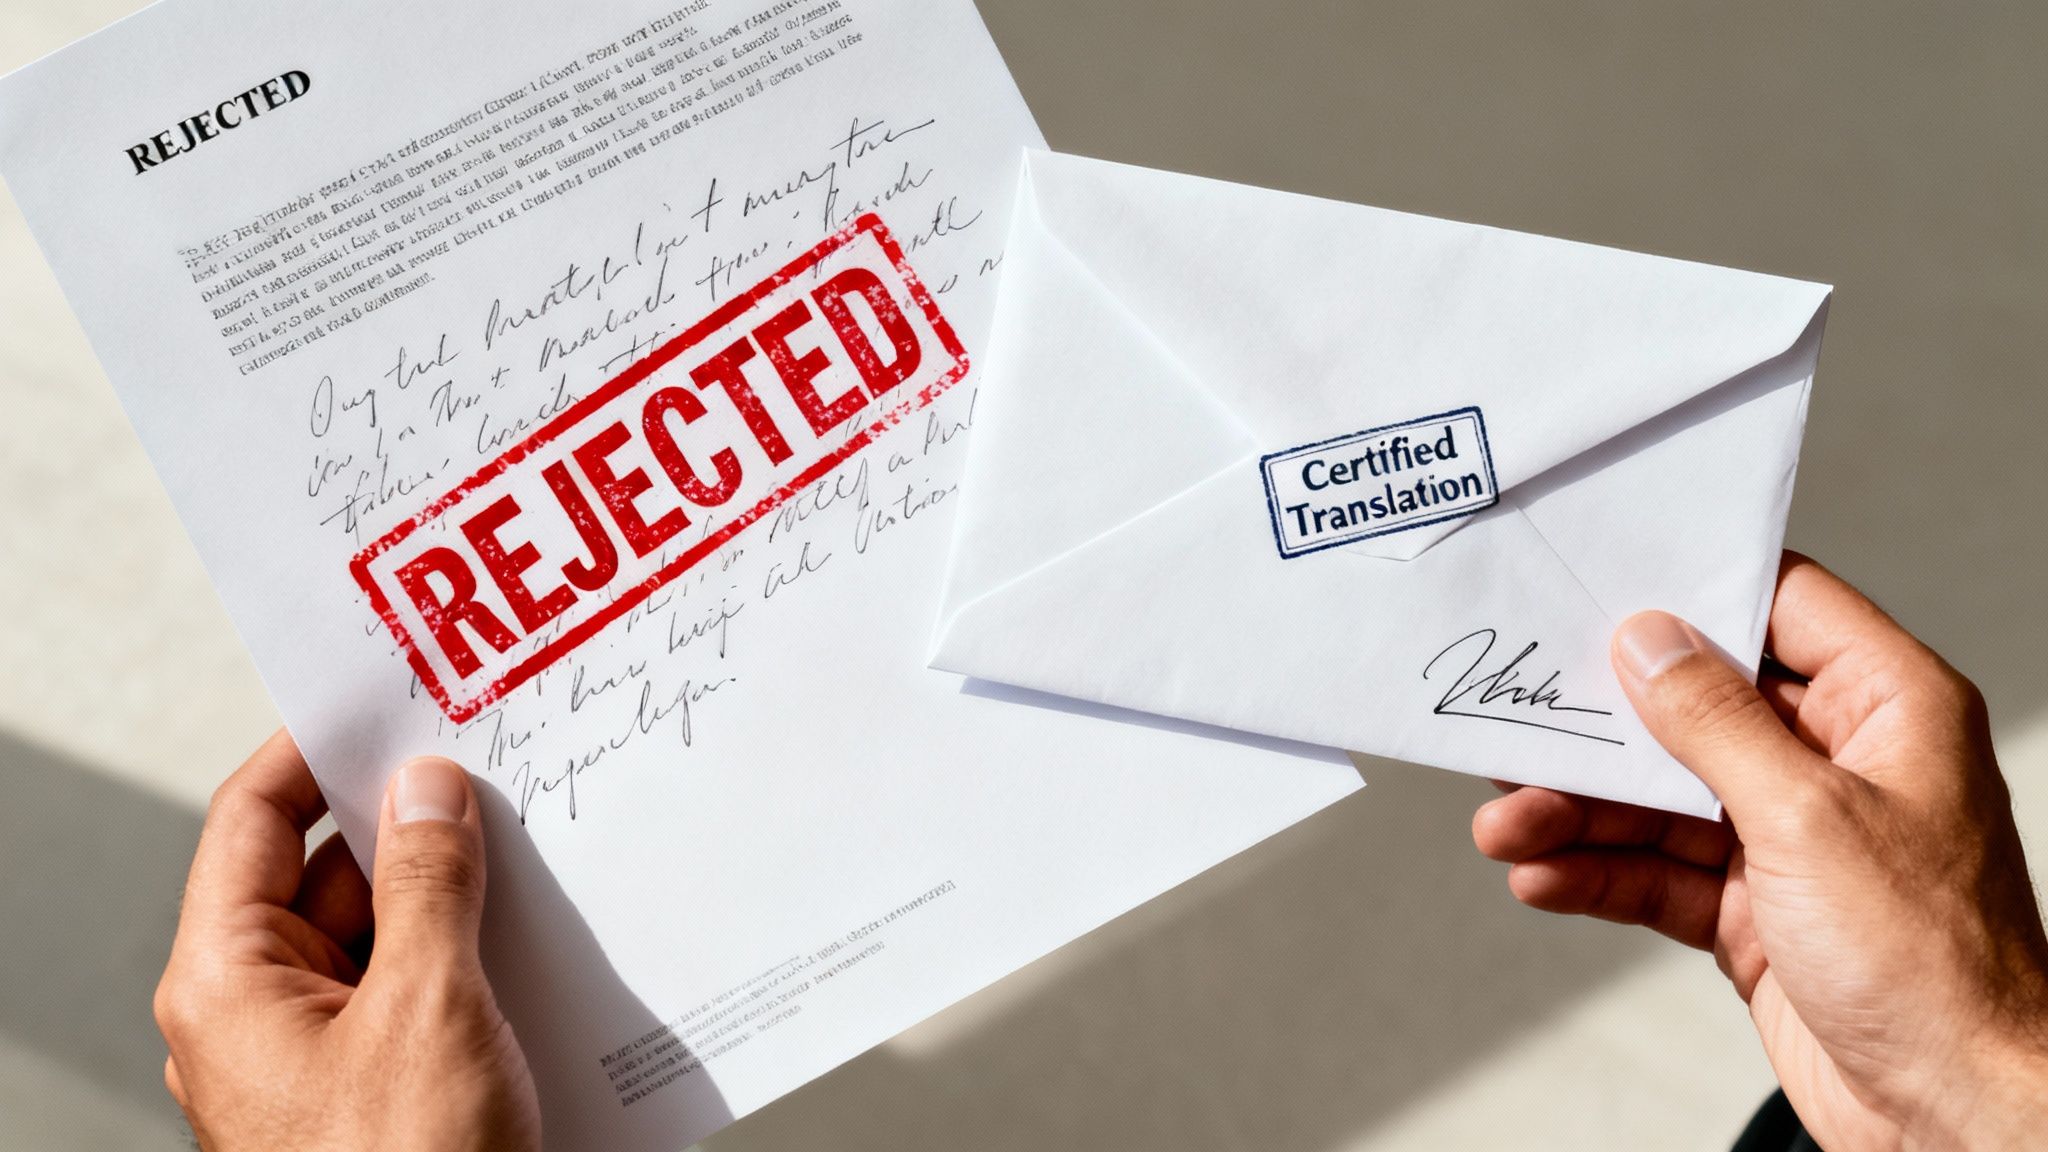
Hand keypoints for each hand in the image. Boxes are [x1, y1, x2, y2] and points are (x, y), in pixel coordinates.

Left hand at [155, 733, 539, 1150]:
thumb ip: (427, 885)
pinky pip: (402, 992)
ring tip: (518, 864)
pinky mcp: (362, 1089)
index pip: (252, 822)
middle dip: (405, 828)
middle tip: (483, 780)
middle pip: (322, 876)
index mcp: (224, 984)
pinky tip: (519, 942)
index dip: (314, 754)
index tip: (379, 710)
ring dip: (441, 900)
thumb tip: (426, 791)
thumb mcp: (428, 1007)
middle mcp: (251, 1017)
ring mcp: (305, 1057)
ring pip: (372, 937)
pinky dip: (454, 959)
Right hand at [1472, 553, 2047, 1149]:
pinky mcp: (1755, 913)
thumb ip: (1715, 723)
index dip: (1695, 592)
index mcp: (1890, 710)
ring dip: (1579, 812)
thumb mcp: (1809, 817)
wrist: (1958, 1116)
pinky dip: (1596, 873)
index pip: (1784, 609)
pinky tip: (1542, 876)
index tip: (1606, 586)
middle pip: (1698, 711)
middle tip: (1521, 718)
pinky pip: (1657, 873)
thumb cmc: (1937, 967)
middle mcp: (1841, 765)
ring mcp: (1794, 842)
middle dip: (1603, 726)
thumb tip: (1651, 643)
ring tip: (1507, 823)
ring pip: (1662, 800)